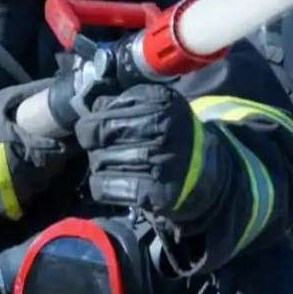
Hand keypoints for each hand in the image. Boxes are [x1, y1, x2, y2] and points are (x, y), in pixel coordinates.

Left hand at [74, 84, 209, 216]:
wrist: (204, 170)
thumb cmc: (169, 133)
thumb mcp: (154, 104)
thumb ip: (121, 101)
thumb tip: (88, 107)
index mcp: (160, 104)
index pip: (101, 114)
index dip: (90, 123)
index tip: (94, 128)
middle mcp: (163, 132)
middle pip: (98, 137)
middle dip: (93, 144)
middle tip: (101, 147)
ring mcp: (161, 164)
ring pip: (99, 162)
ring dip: (99, 164)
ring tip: (115, 163)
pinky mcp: (156, 192)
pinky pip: (105, 187)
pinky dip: (102, 185)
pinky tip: (113, 181)